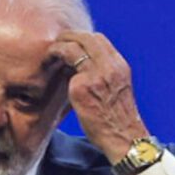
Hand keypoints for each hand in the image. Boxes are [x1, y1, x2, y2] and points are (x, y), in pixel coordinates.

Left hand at [48, 31, 148, 162]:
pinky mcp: (81, 88)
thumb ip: (105, 72)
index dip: (82, 37)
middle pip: (85, 38)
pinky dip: (58, 70)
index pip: (99, 39)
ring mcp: (95, 76)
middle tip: (56, 42)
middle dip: (68, 37)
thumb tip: (82, 63)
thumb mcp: (118, 87)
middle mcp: (109, 67)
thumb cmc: (118, 118)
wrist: (123, 137)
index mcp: (120, 66)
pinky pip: (66, 72)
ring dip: (58, 48)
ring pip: (73, 49)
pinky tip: (52, 73)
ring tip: (51, 53)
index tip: (72, 41)